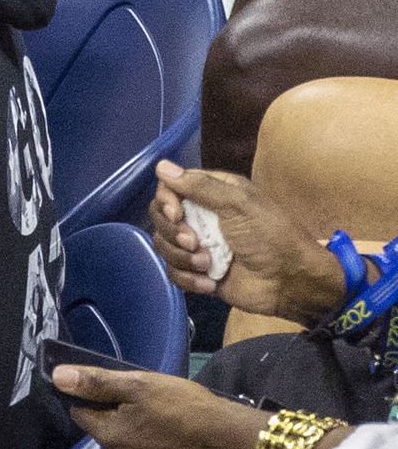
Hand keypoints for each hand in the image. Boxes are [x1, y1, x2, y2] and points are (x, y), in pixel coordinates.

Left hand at [52, 366, 268, 448]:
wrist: (233, 440)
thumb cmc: (184, 407)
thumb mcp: (139, 385)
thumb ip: (96, 383)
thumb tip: (57, 377)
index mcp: (108, 438)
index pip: (81, 412)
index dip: (94, 397)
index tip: (116, 388)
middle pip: (105, 431)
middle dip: (116, 416)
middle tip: (146, 401)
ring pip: (126, 447)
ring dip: (135, 433)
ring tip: (162, 418)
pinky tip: (172, 439)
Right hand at [147, 160, 342, 322]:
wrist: (289, 281)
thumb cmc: (270, 236)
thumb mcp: (239, 204)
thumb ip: (200, 186)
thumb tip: (160, 165)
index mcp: (212, 194)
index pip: (169, 189)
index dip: (166, 202)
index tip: (177, 215)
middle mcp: (200, 217)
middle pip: (160, 219)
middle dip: (174, 234)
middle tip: (196, 243)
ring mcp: (198, 245)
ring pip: (163, 247)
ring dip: (183, 259)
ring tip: (208, 265)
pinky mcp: (198, 272)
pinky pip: (173, 272)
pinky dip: (189, 280)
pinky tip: (209, 282)